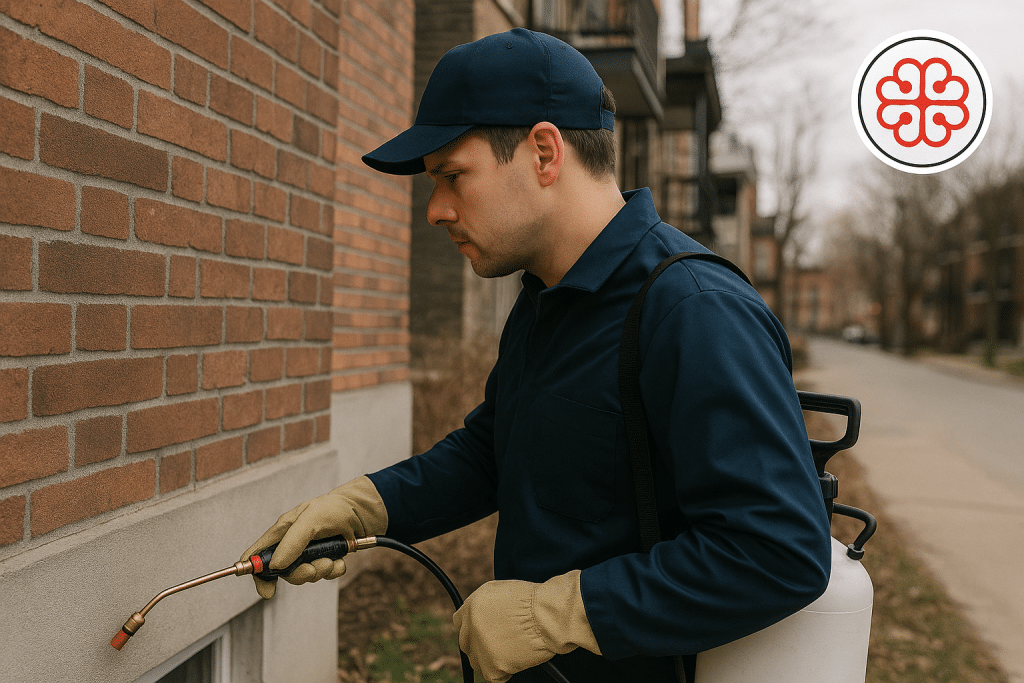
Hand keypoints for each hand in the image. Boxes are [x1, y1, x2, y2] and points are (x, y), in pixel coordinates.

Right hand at [240, 476, 387, 598]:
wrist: (364, 512)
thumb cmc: (335, 508)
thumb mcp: (312, 519)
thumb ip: (293, 541)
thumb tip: (275, 566)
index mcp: (283, 531)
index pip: (259, 554)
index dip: (256, 573)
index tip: (266, 591)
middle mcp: (293, 543)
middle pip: (283, 572)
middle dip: (299, 574)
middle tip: (313, 569)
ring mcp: (310, 552)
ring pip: (306, 575)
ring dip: (320, 571)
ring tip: (331, 559)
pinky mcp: (326, 558)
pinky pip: (326, 575)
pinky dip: (334, 570)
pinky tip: (341, 560)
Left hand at [453, 570, 600, 682]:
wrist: (547, 616)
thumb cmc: (532, 602)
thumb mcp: (501, 591)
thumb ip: (485, 606)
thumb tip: (482, 618)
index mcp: (472, 606)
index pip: (460, 624)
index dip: (473, 630)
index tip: (482, 634)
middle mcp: (471, 627)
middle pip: (467, 644)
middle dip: (480, 646)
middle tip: (499, 645)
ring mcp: (479, 648)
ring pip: (477, 662)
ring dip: (491, 660)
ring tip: (511, 651)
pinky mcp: (491, 667)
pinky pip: (491, 677)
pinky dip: (503, 673)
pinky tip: (515, 661)